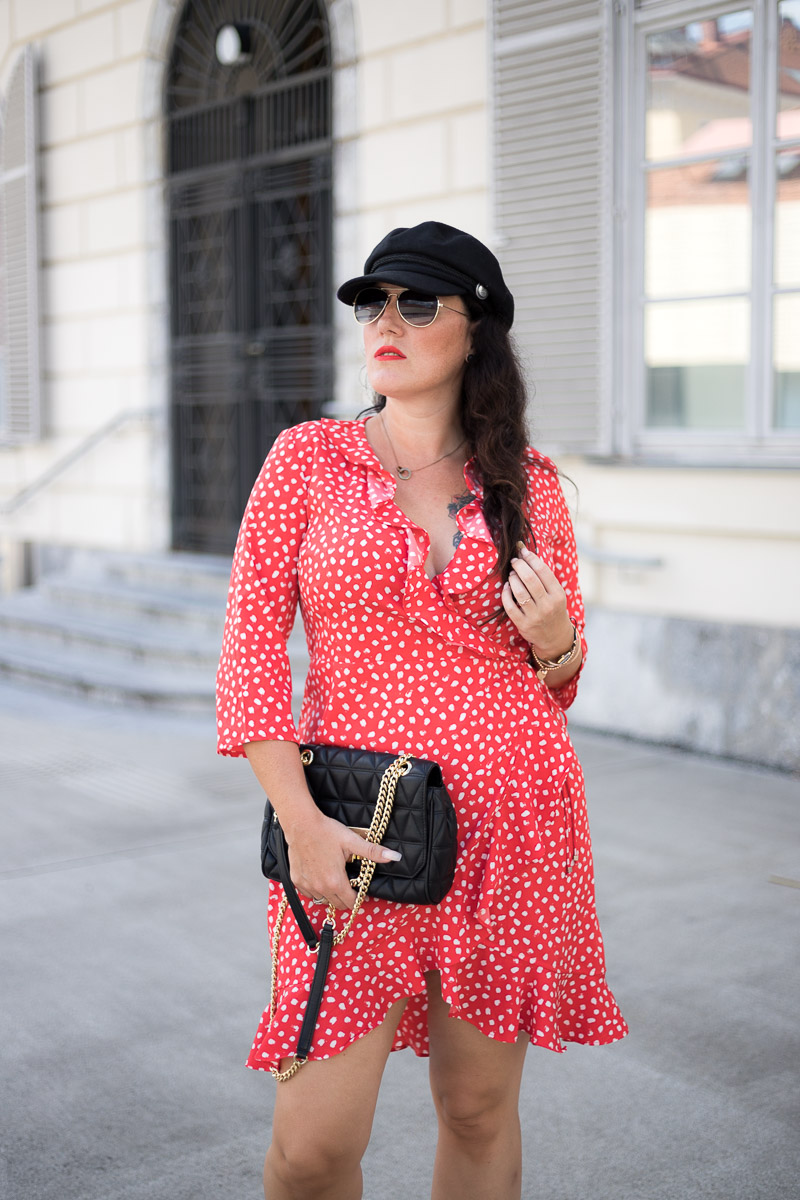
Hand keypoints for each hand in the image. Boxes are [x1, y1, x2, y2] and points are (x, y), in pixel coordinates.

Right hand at [284, 808, 401, 911]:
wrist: (301, 824)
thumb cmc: (326, 831)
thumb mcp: (352, 841)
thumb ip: (373, 852)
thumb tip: (395, 857)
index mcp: (336, 881)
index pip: (351, 903)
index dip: (359, 899)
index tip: (362, 892)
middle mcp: (321, 888)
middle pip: (337, 904)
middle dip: (346, 899)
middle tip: (350, 886)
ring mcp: (307, 885)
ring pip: (323, 900)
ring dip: (331, 895)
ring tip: (336, 881)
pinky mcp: (296, 880)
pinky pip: (309, 894)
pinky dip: (316, 891)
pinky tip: (320, 879)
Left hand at [501, 543, 574, 658]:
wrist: (555, 637)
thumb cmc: (554, 610)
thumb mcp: (557, 594)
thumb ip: (546, 579)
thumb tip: (527, 555)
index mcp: (558, 595)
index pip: (543, 571)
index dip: (530, 557)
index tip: (522, 550)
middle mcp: (548, 605)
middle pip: (529, 579)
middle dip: (519, 566)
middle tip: (514, 561)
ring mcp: (535, 616)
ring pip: (519, 591)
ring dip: (512, 578)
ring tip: (511, 574)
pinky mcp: (523, 624)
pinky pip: (510, 606)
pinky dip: (505, 594)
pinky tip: (506, 587)